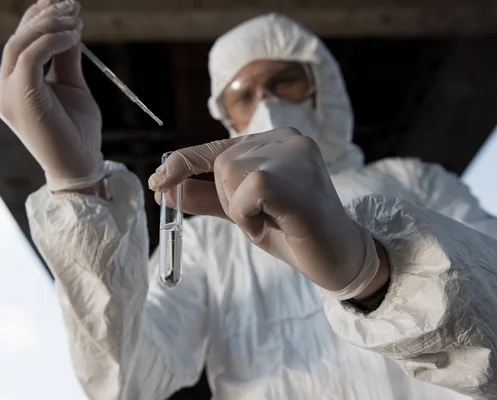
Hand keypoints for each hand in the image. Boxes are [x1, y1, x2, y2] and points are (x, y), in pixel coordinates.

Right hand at [0, 0, 103, 190]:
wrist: (81, 166)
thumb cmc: (78, 132)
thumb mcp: (73, 88)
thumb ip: (66, 60)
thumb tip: (70, 27)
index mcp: (13, 88)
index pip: (19, 44)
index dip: (39, 19)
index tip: (66, 4)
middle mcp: (4, 91)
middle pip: (17, 40)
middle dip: (45, 15)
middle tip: (73, 5)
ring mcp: (8, 96)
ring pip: (19, 44)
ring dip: (49, 24)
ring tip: (76, 17)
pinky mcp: (21, 100)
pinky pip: (30, 57)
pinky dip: (52, 41)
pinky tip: (74, 35)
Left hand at [148, 128, 383, 295]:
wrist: (338, 258)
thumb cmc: (293, 232)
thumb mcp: (243, 213)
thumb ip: (209, 198)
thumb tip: (167, 190)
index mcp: (275, 142)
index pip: (217, 147)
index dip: (183, 163)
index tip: (158, 182)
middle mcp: (286, 139)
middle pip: (221, 163)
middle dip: (229, 199)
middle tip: (265, 217)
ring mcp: (294, 153)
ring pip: (230, 174)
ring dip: (241, 210)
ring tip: (274, 219)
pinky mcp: (296, 177)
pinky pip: (245, 191)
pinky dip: (248, 215)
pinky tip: (275, 223)